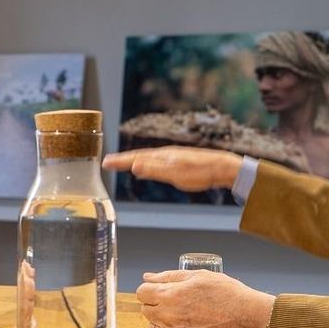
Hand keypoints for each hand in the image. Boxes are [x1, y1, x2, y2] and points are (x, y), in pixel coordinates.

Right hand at [103, 147, 242, 192]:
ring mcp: (172, 158)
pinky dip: (146, 164)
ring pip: (147, 158)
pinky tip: (148, 168)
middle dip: (123, 159)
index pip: (135, 157)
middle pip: (139, 156)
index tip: (106, 162)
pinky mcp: (178, 164)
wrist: (222, 168)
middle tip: (108, 162)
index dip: (120, 161)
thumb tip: (134, 166)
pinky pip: (156, 162)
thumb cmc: (201, 171)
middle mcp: (165, 154)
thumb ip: (154, 170)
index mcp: (161, 156)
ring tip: (123, 163)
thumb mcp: (175, 173)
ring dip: (133, 161)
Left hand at [137, 269, 272, 327]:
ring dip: (162, 321)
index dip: (151, 289)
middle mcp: (168, 319)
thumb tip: (148, 277)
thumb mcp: (199, 276)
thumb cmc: (229, 295)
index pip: (142, 293)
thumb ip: (169, 276)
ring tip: (184, 316)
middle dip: (157, 304)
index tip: (162, 290)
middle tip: (177, 301)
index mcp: (170, 297)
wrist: (251, 320)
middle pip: (146, 310)